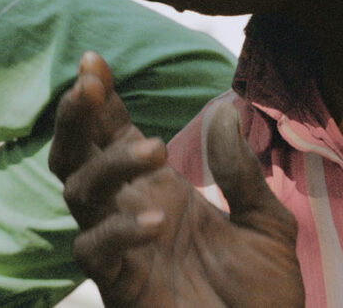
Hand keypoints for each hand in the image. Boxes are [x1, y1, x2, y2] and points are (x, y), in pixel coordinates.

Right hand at [50, 52, 304, 307]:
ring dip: (109, 165)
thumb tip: (222, 109)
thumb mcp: (265, 222)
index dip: (102, 100)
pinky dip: (118, 230)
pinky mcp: (121, 287)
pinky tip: (156, 219)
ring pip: (79, 194)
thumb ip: (240, 171)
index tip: (93, 59)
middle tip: (89, 83)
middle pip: (79, 157)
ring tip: (157, 149)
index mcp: (162, 191)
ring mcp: (123, 250)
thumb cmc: (262, 296)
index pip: (117, 135)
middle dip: (78, 118)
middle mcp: (132, 213)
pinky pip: (94, 252)